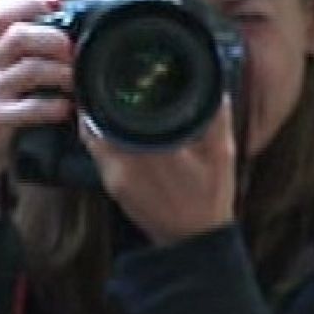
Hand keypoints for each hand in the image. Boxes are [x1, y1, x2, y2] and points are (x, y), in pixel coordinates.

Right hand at [0, 0, 74, 195]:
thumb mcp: (1, 81)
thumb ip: (25, 61)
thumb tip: (68, 43)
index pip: (1, 15)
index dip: (28, 3)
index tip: (56, 3)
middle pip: (18, 35)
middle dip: (52, 38)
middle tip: (72, 52)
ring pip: (27, 69)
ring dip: (59, 72)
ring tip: (75, 81)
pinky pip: (26, 108)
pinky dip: (51, 107)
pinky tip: (65, 110)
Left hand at [78, 97, 236, 245]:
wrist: (193, 239)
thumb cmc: (209, 198)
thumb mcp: (220, 153)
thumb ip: (215, 117)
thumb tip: (216, 87)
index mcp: (150, 148)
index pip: (111, 110)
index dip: (105, 90)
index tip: (108, 74)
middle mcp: (124, 162)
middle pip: (94, 122)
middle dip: (98, 102)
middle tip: (105, 83)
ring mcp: (114, 177)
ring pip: (93, 138)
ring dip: (98, 120)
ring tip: (108, 101)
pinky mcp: (112, 187)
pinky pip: (99, 155)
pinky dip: (102, 139)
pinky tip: (114, 130)